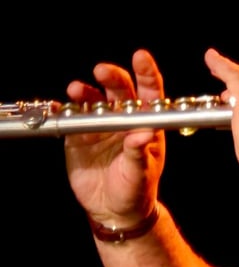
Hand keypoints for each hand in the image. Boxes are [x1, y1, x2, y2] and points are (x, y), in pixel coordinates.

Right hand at [64, 49, 165, 225]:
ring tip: (76, 90)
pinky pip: (71, 117)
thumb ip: (139, 154)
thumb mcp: (140, 174)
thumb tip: (143, 134)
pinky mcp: (79, 135)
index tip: (140, 57)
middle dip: (112, 77)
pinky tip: (61, 104)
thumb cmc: (136, 190)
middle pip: (119, 89)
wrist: (113, 209)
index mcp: (146, 124)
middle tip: (103, 72)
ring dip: (85, 92)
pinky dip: (65, 109)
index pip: (149, 93)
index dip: (146, 73)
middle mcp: (123, 119)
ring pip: (93, 99)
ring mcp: (100, 125)